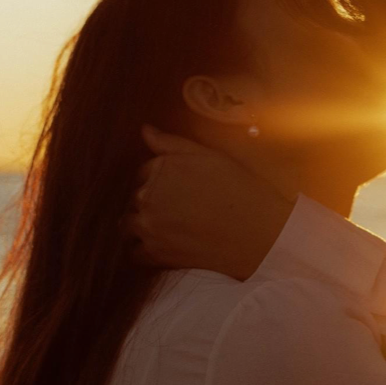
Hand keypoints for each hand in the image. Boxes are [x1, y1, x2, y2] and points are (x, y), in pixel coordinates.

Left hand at [130, 127, 293, 278]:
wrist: (257, 233)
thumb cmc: (239, 189)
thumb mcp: (209, 156)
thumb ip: (171, 143)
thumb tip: (144, 130)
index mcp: (158, 168)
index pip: (142, 172)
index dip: (158, 180)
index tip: (177, 189)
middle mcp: (145, 196)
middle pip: (133, 198)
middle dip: (148, 202)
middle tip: (177, 210)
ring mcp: (147, 226)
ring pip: (128, 225)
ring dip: (141, 225)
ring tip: (168, 228)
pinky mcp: (154, 254)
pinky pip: (135, 252)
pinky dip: (145, 249)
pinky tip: (165, 246)